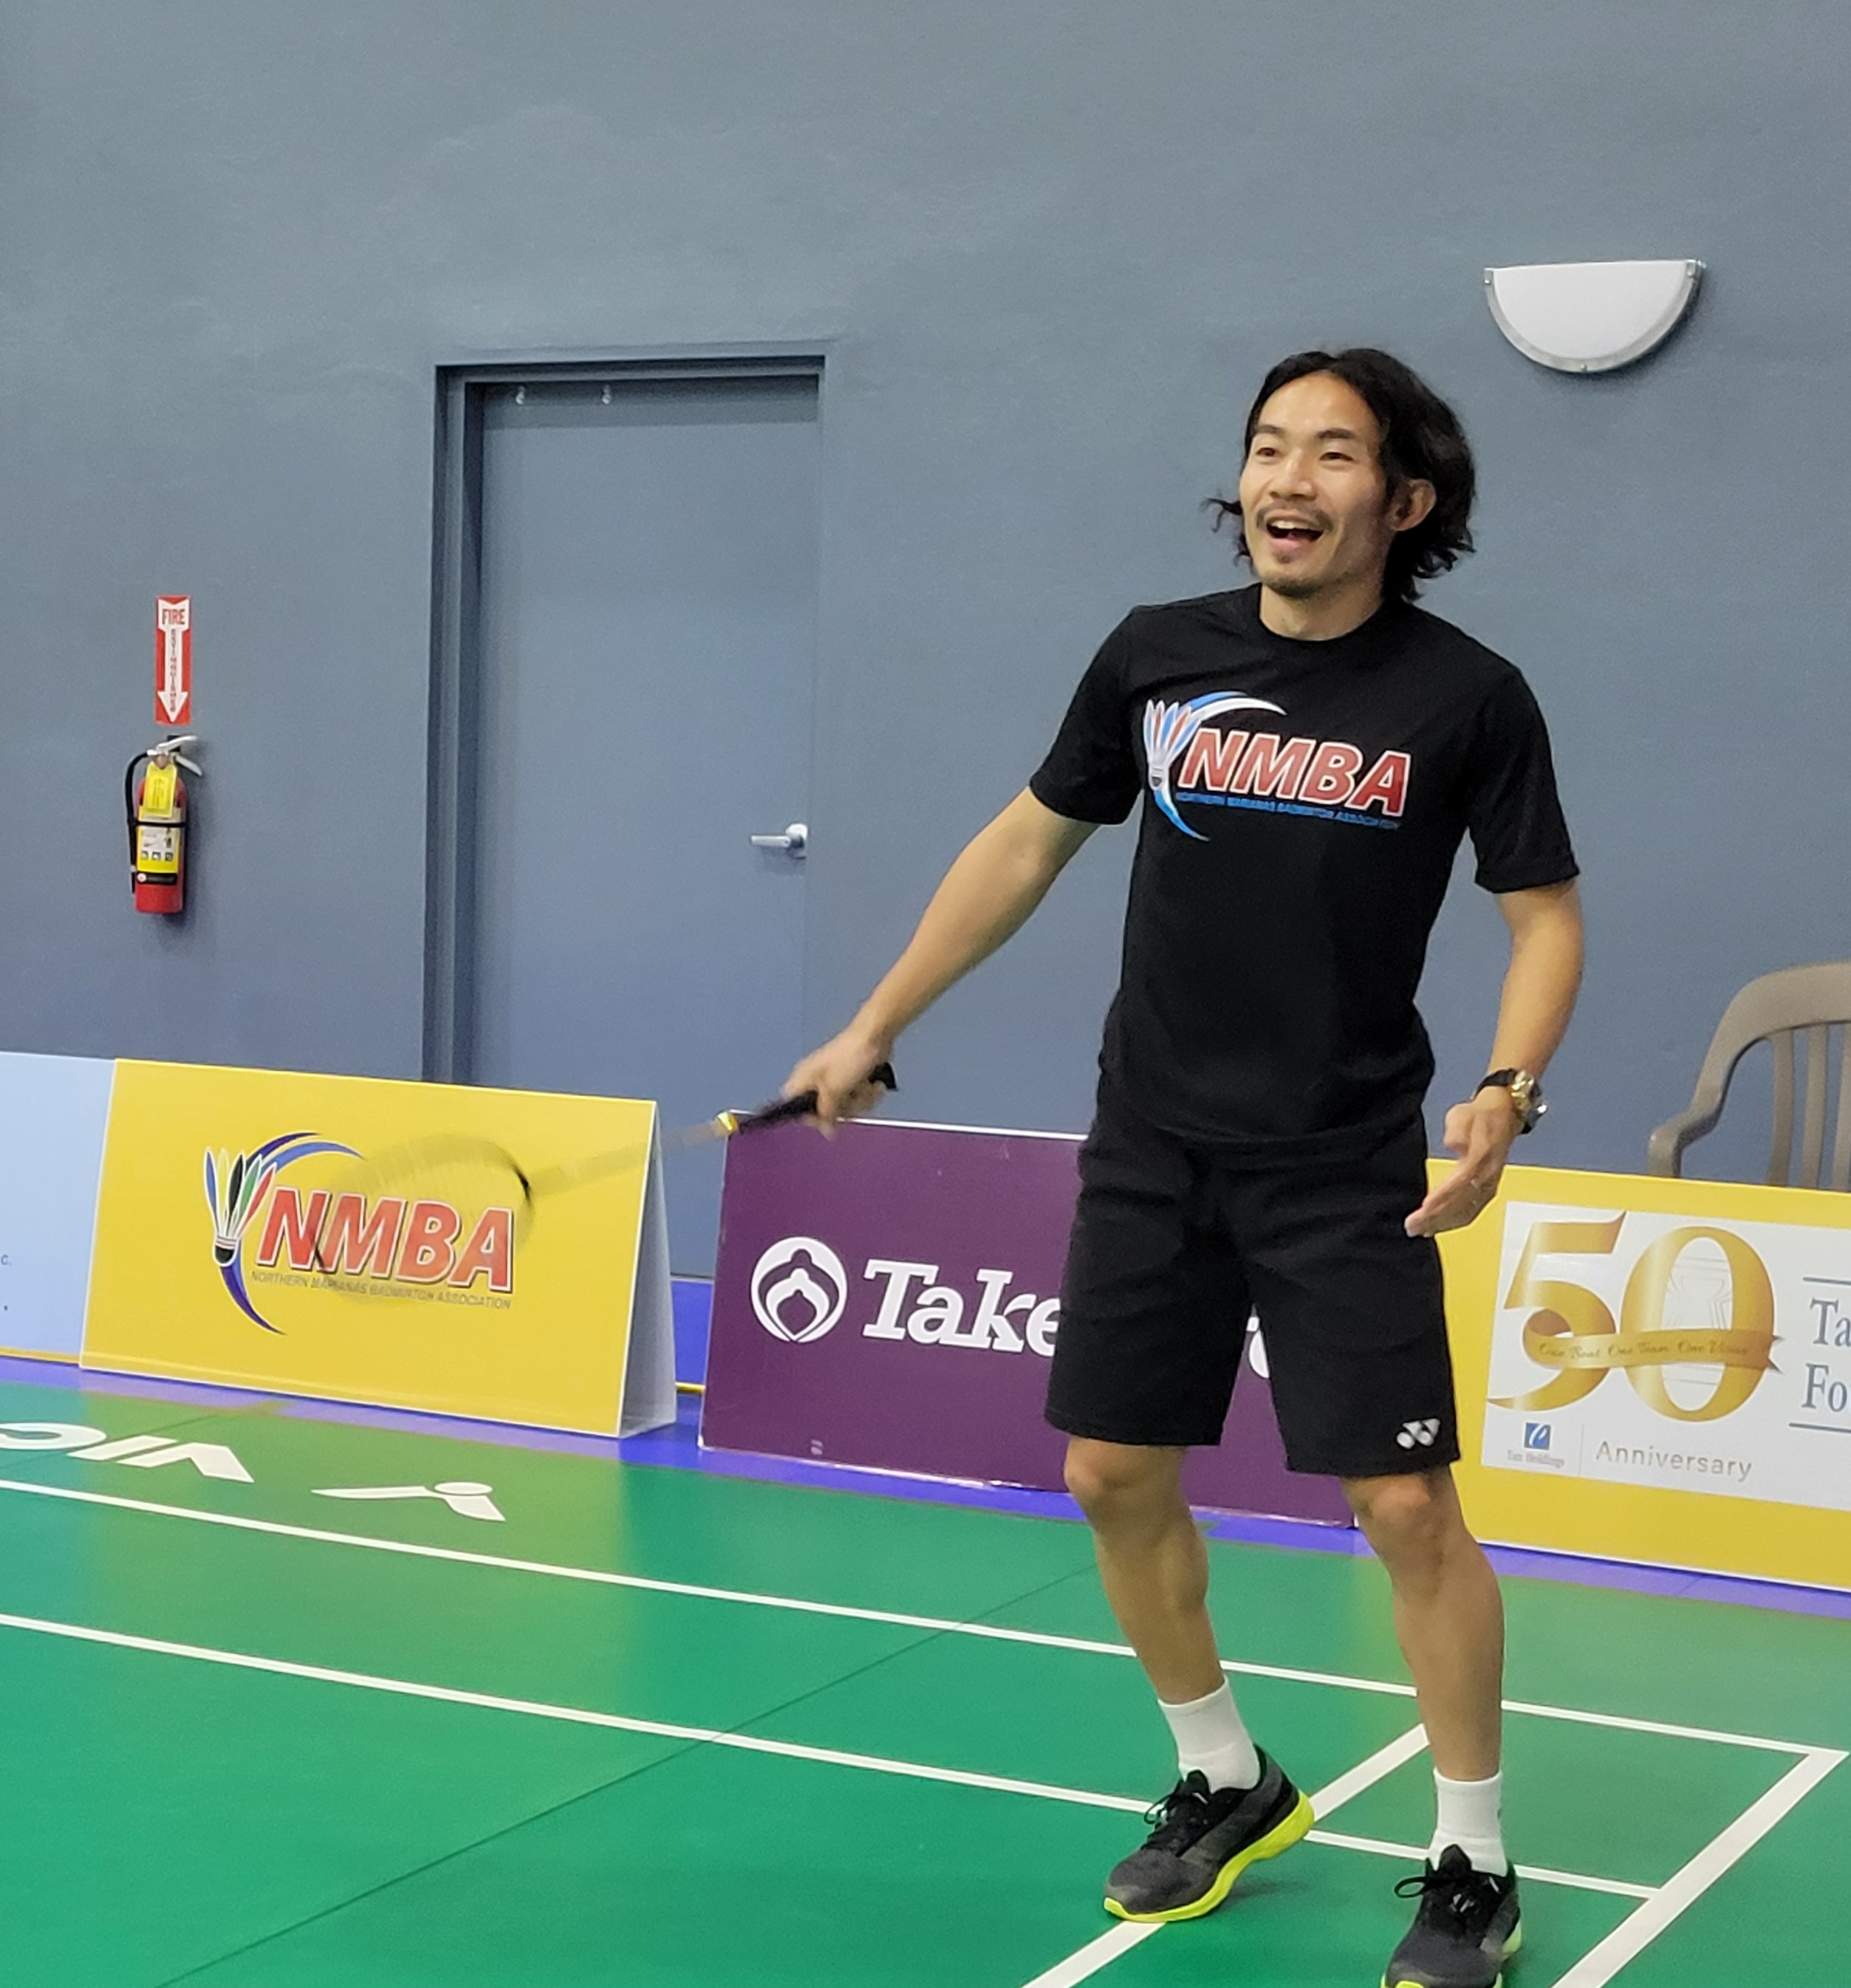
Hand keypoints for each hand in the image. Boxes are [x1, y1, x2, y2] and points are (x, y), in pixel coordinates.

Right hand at [783, 1026, 895, 1132]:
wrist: (875, 1037)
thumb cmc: (850, 1055)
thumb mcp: (834, 1088)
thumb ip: (827, 1111)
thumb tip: (826, 1130)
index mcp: (804, 1079)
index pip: (795, 1108)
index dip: (811, 1117)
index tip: (828, 1117)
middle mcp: (817, 1082)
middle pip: (826, 1113)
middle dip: (846, 1107)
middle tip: (852, 1095)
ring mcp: (835, 1083)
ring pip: (846, 1108)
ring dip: (861, 1100)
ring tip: (866, 1086)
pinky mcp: (852, 1082)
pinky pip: (858, 1100)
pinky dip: (868, 1094)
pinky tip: (873, 1083)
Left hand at [1404, 1089, 1520, 1237]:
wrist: (1503, 1115)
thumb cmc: (1478, 1116)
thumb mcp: (1463, 1114)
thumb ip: (1458, 1129)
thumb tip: (1454, 1145)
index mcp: (1480, 1158)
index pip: (1459, 1184)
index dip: (1441, 1199)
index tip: (1422, 1209)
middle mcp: (1486, 1176)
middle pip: (1460, 1203)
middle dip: (1436, 1218)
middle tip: (1412, 1227)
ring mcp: (1489, 1185)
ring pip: (1466, 1211)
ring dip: (1443, 1224)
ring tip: (1421, 1231)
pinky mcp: (1488, 1189)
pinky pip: (1472, 1211)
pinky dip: (1455, 1223)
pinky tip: (1440, 1227)